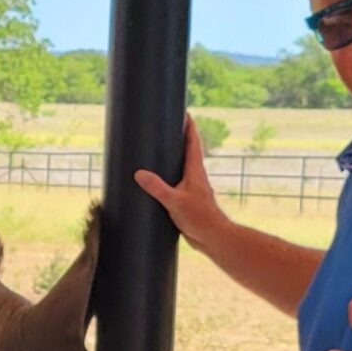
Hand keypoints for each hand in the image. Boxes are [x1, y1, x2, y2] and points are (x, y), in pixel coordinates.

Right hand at [132, 116, 230, 246]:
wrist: (212, 238)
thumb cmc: (199, 218)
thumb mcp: (174, 201)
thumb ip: (157, 188)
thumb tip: (139, 173)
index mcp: (195, 170)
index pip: (193, 142)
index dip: (189, 127)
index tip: (184, 112)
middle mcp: (195, 176)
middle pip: (188, 151)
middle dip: (180, 138)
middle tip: (168, 126)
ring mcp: (192, 188)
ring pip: (182, 167)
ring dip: (174, 157)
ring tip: (160, 150)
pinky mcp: (187, 200)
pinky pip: (176, 182)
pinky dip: (169, 176)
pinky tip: (159, 181)